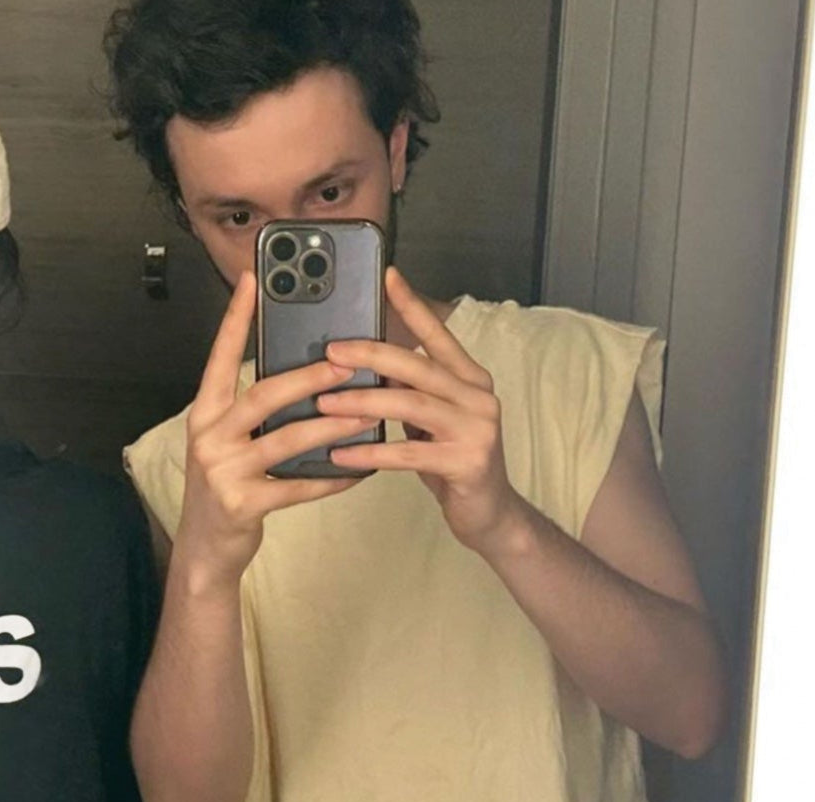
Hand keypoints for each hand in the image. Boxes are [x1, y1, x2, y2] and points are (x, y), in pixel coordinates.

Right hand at [175, 271, 376, 585]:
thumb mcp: (229, 440)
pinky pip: (297, 486)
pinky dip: (331, 477)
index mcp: (205, 411)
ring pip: (284, 439)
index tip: (253, 280)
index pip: (219, 355)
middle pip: (262, 394)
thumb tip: (304, 372)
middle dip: (307, 376)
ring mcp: (222, 470)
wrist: (205, 547)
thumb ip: (253, 409)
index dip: (235, 318)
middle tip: (347, 361)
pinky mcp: (243, 503)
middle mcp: (207, 434)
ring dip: (329, 424)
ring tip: (366, 412)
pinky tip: (359, 469)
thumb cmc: (228, 483)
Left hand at [318, 268, 528, 554]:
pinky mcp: (467, 463)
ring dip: (361, 403)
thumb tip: (362, 364)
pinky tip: (339, 453)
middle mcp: (478, 396)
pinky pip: (408, 453)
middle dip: (370, 355)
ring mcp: (477, 429)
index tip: (387, 275)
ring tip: (323, 402)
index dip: (413, 305)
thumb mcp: (431, 419)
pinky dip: (370, 453)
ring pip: (410, 405)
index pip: (438, 334)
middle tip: (330, 352)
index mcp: (469, 378)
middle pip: (417, 366)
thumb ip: (409, 390)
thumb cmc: (451, 459)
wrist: (491, 513)